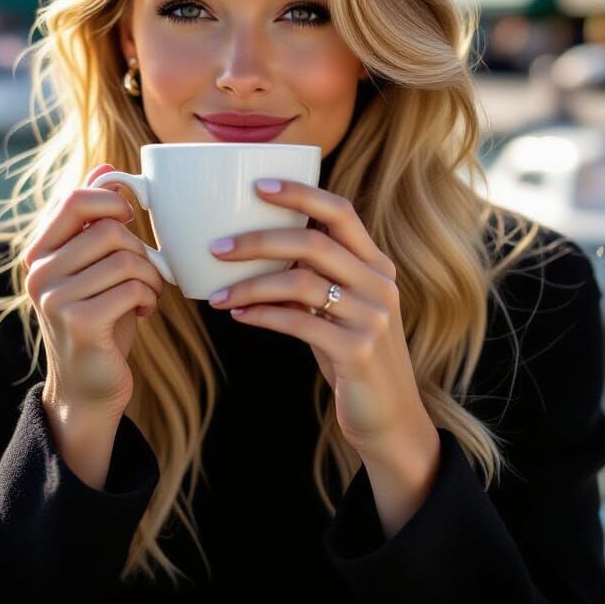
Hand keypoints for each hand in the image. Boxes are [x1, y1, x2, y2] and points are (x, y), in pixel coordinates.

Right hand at [23, 163, 164, 421]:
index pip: (74, 199)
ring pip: (125, 259)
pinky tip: (141, 312)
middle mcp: (39, 271)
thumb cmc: (99, 319)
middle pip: (108, 229)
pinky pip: (132, 287)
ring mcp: (55, 297)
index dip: (112, 200)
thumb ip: (94, 220)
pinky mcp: (79, 321)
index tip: (130, 220)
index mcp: (40, 251)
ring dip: (149, 278)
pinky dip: (148, 297)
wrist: (88, 387)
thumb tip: (105, 167)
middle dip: (140, 250)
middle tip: (144, 274)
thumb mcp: (95, 266)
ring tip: (144, 294)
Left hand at [206, 178, 439, 471]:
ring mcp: (373, 316)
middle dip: (259, 240)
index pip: (341, 212)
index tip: (259, 186)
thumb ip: (313, 278)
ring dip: (251, 284)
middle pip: (314, 242)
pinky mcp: (358, 350)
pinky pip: (299, 322)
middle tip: (216, 247)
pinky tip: (239, 315)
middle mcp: (380, 283)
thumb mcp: (339, 309)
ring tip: (217, 294)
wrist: (389, 417)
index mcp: (376, 264)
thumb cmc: (352, 356)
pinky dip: (262, 315)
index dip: (301, 194)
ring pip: (300, 282)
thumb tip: (254, 250)